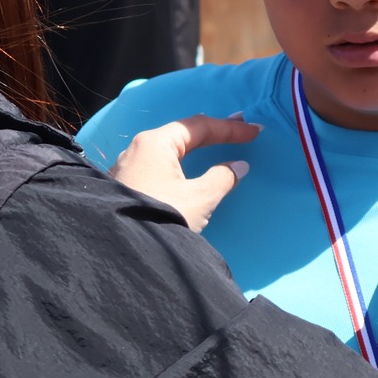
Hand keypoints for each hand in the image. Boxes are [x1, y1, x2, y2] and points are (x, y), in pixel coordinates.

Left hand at [108, 114, 258, 231]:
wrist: (123, 251)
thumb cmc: (161, 217)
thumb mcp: (198, 199)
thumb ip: (222, 178)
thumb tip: (238, 167)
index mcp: (155, 143)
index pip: (198, 126)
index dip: (229, 128)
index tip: (255, 131)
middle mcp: (137, 149)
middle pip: (181, 134)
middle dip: (212, 132)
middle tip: (239, 129)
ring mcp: (128, 168)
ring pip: (168, 151)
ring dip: (195, 148)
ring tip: (216, 145)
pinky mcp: (124, 187)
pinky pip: (158, 167)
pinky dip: (180, 164)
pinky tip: (188, 171)